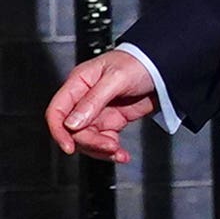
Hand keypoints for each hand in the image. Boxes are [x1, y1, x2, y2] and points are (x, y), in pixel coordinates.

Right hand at [44, 47, 161, 164]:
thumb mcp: (115, 79)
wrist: (162, 68)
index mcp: (78, 83)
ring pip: (88, 139)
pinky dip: (112, 151)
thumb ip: (93, 100)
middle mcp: (83, 99)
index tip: (69, 147)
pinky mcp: (111, 121)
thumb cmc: (138, 63)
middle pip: (74, 130)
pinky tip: (122, 155)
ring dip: (102, 150)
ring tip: (118, 152)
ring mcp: (97, 112)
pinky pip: (104, 141)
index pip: (57, 110)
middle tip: (109, 146)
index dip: (58, 130)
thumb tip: (71, 123)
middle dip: (90, 142)